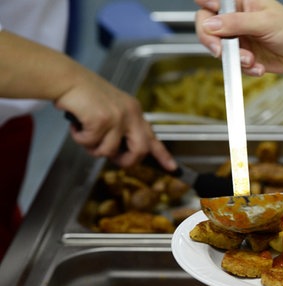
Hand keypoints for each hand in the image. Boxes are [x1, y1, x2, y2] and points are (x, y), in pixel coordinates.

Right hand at [56, 70, 175, 170]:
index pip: (153, 137)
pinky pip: (90, 143)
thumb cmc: (84, 95)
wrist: (67, 78)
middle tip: (113, 159)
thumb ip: (121, 128)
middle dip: (125, 161)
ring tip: (84, 132)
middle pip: (140, 150)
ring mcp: (118, 117)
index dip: (163, 155)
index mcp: (134, 111)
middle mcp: (131, 113)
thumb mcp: (112, 109)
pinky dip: (79, 138)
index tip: (172, 168)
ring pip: (109, 151)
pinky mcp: (101, 120)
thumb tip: (121, 153)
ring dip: (92, 148)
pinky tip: (77, 125)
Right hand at [194, 0, 282, 75]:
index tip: (208, 22)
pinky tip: (258, 67)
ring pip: (219, 49)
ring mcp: (237, 38)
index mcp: (239, 2)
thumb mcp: (265, 22)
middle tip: (221, 51)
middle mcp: (234, 18)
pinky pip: (233, 64)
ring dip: (234, 59)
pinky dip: (244, 69)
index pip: (210, 1)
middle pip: (206, 26)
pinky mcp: (242, 55)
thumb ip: (236, 23)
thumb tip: (210, 25)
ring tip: (252, 60)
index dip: (205, 8)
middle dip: (213, 41)